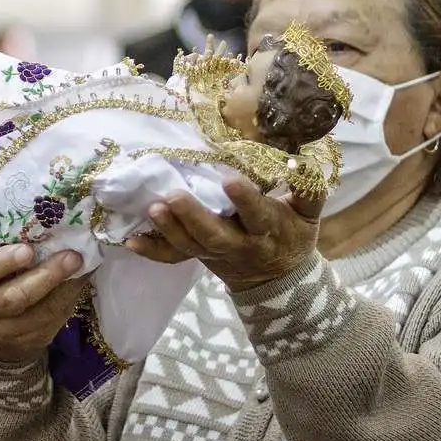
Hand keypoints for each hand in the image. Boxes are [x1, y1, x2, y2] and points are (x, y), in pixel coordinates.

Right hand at [0, 245, 86, 361]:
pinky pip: (52, 323)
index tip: (28, 250)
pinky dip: (70, 301)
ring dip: (65, 290)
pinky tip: (81, 282)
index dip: (3, 263)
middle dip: (46, 276)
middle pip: (14, 297)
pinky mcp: (28, 344)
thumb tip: (29, 212)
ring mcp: (5, 332)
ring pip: (39, 314)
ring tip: (83, 266)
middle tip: (71, 256)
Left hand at [127, 176, 321, 292]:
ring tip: (154, 208)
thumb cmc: (291, 235)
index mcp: (267, 229)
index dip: (244, 200)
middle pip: (215, 235)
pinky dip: (152, 251)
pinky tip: (131, 241)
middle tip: (174, 196)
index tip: (229, 179)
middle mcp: (238, 244)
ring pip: (190, 246)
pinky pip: (173, 257)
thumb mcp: (309, 215)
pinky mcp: (198, 257)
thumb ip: (309, 189)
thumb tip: (304, 161)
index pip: (257, 215)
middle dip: (194, 217)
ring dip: (170, 229)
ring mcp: (214, 254)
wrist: (278, 279)